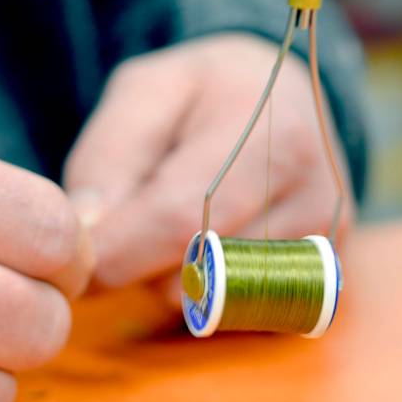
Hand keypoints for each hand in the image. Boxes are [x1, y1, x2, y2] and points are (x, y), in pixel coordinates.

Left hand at [64, 34, 351, 289]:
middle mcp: (315, 192)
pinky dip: (211, 292)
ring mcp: (327, 240)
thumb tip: (90, 234)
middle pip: (198, 272)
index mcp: (271, 132)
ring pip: (218, 302)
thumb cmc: (204, 90)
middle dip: (142, 264)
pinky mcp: (328, 274)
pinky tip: (208, 246)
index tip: (73, 258)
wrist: (282, 95)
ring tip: (173, 227)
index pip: (178, 219)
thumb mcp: (144, 89)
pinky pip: (245, 313)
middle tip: (128, 224)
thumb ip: (109, 154)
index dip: (113, 251)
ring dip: (175, 279)